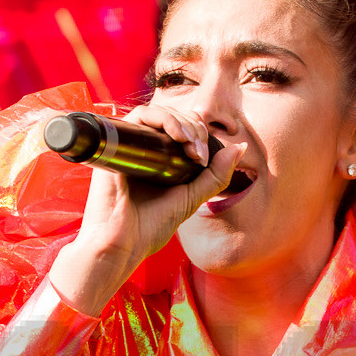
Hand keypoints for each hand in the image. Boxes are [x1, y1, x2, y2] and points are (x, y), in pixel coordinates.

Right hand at [48, 103, 244, 316]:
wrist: (121, 243)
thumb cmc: (150, 226)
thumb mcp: (192, 198)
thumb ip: (216, 175)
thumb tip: (239, 147)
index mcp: (160, 160)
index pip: (183, 128)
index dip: (199, 134)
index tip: (203, 159)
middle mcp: (144, 149)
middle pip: (173, 117)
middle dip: (194, 129)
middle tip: (198, 154)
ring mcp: (130, 145)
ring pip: (158, 112)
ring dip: (181, 122)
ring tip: (190, 144)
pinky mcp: (116, 143)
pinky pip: (140, 115)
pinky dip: (162, 118)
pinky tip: (176, 135)